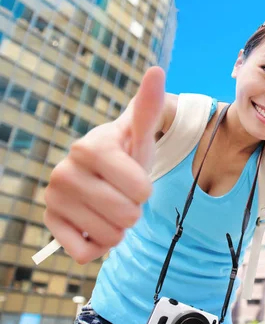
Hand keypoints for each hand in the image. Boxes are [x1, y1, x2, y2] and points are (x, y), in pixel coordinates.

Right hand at [43, 67, 164, 263]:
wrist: (103, 176)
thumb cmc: (127, 155)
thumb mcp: (141, 135)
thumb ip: (148, 106)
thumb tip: (156, 70)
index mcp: (89, 148)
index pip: (139, 189)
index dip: (144, 189)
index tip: (134, 178)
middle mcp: (64, 172)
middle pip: (127, 216)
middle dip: (133, 210)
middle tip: (122, 195)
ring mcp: (53, 199)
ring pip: (110, 236)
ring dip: (118, 228)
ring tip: (109, 208)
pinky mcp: (50, 225)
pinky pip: (86, 253)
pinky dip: (98, 245)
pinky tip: (94, 224)